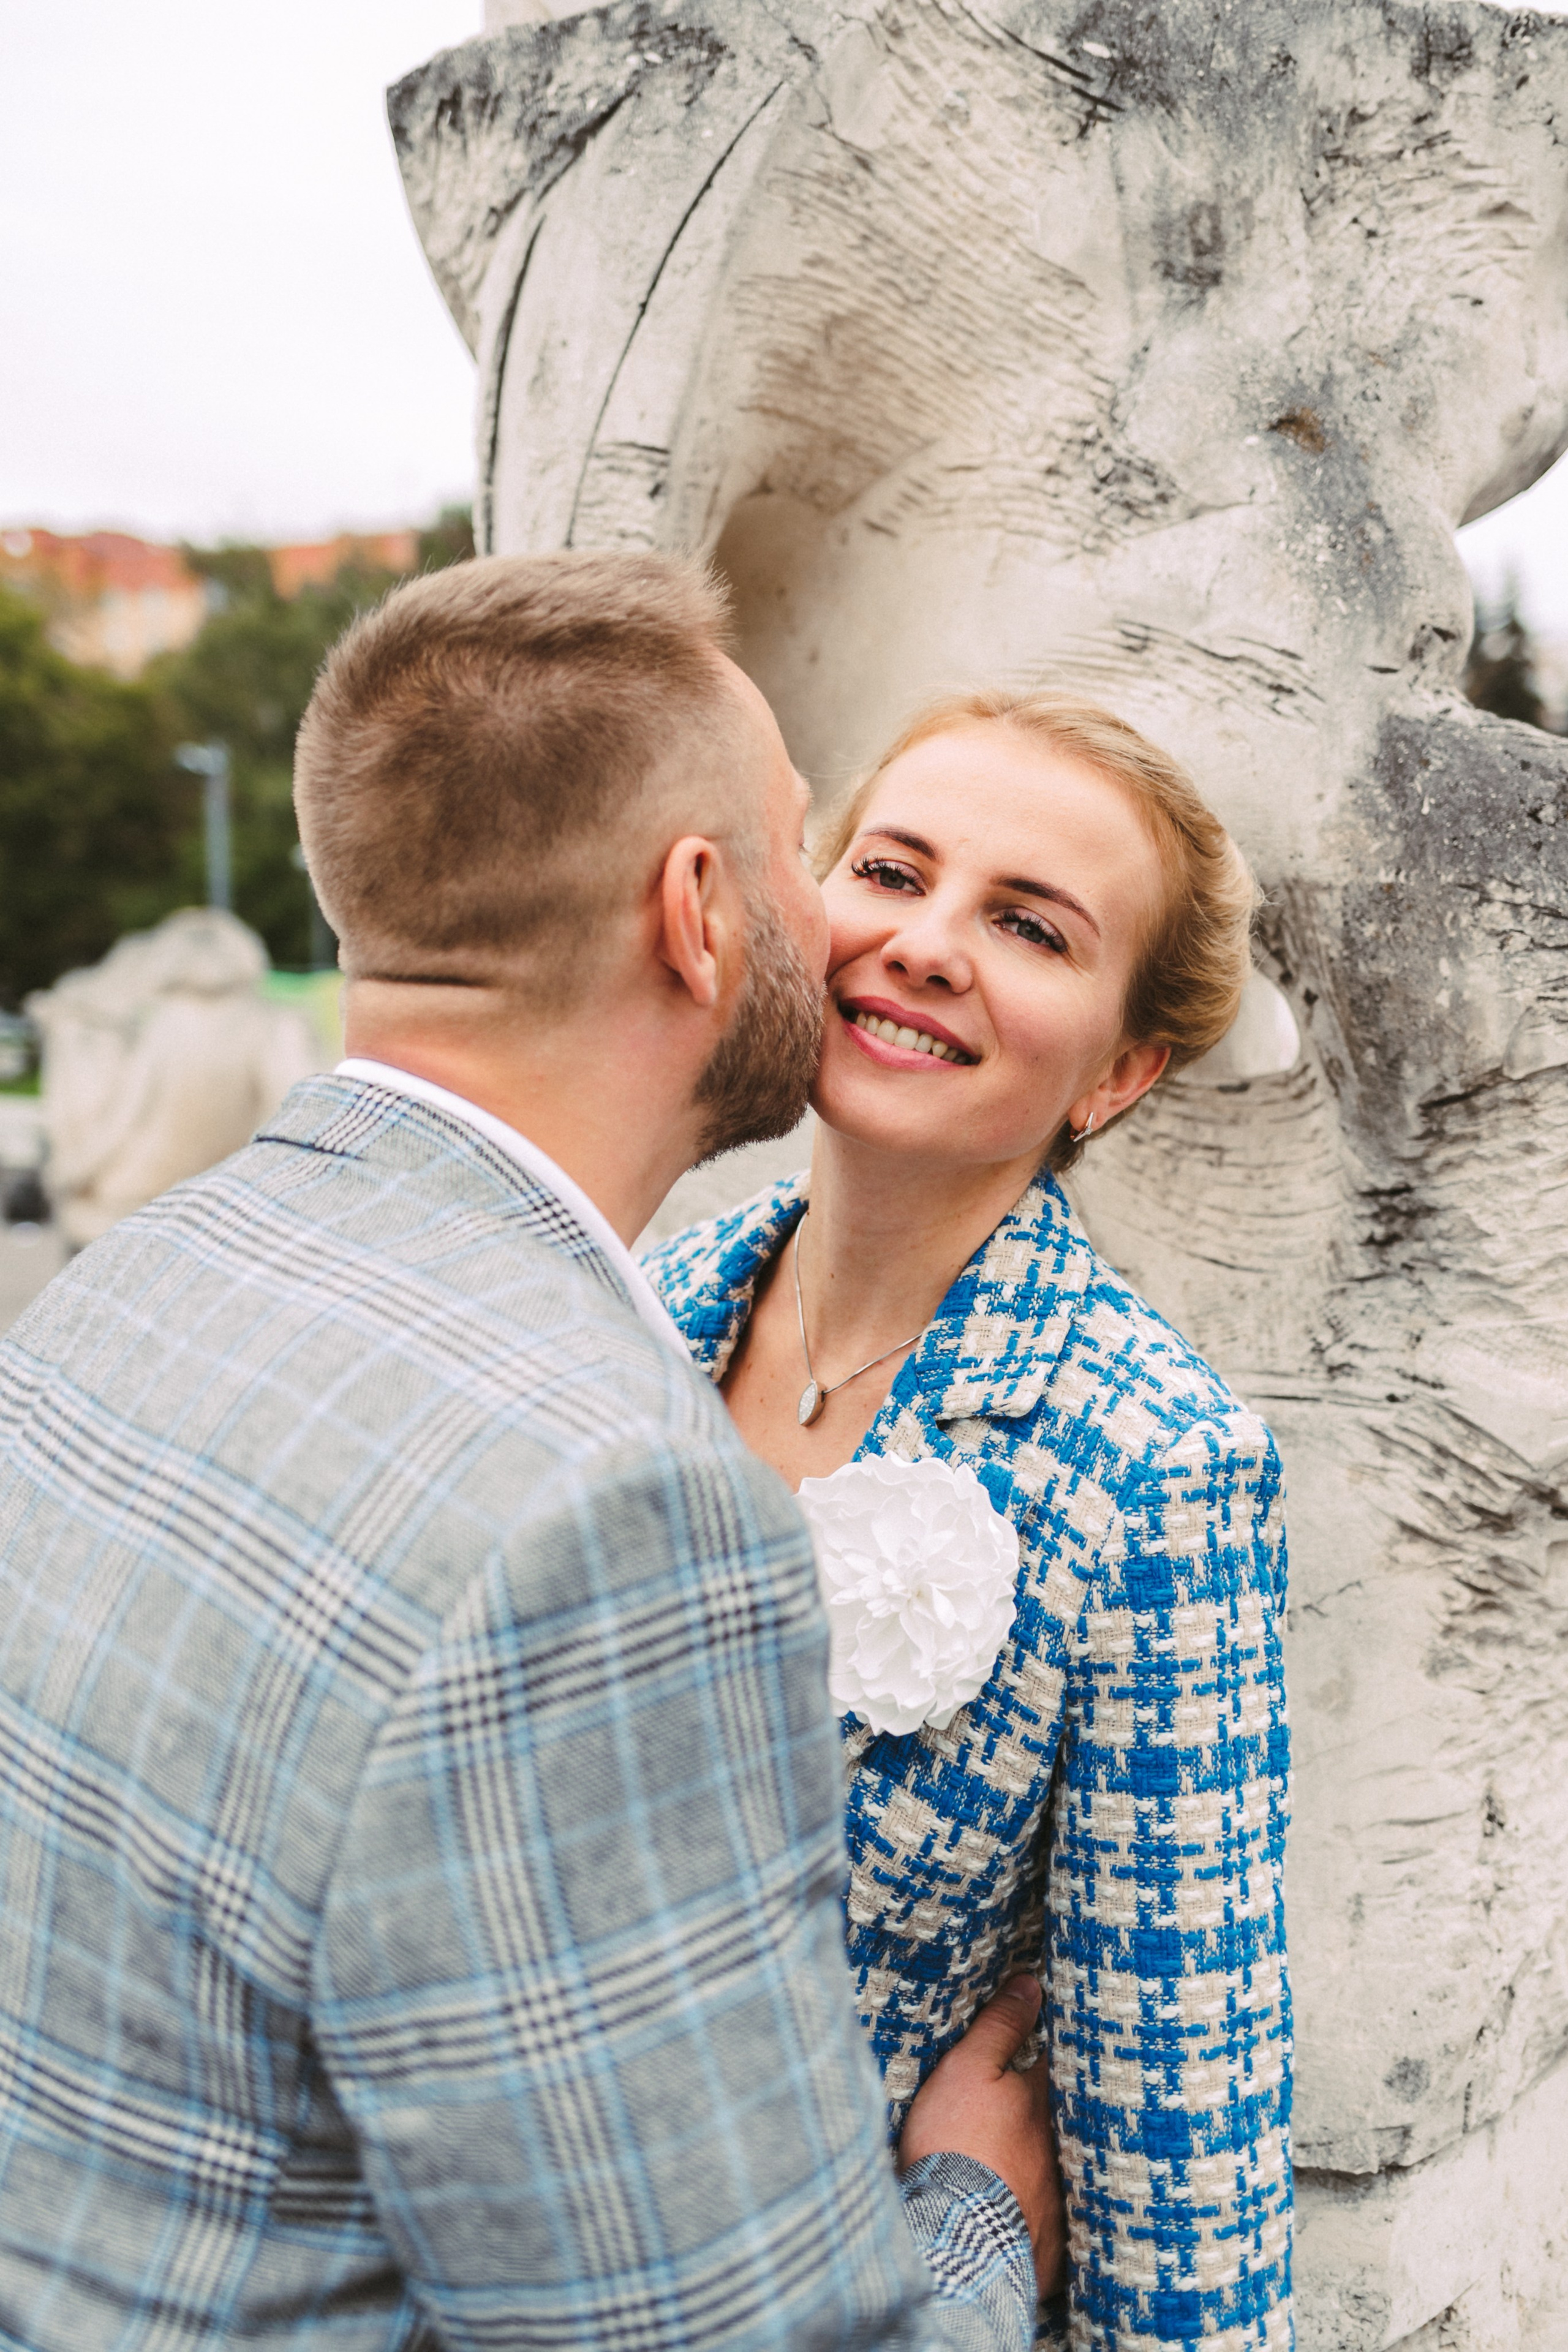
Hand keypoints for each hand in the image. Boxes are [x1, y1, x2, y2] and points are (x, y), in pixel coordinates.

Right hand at [897, 1974, 1066, 2297]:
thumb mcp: (969, 2070)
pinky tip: (1040, 2217)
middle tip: (1055, 2106)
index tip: (1066, 2040)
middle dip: (1064, 2112)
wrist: (960, 2238)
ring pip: (1064, 2172)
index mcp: (1043, 2104)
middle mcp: (1061, 2150)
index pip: (1065, 2066)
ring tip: (1047, 2159)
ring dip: (1056, 2164)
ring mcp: (1059, 2201)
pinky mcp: (1050, 2247)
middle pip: (1069, 2122)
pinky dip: (1046, 2216)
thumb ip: (1000, 2026)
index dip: (1063, 2051)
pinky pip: (1055, 2225)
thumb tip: (1031, 1983)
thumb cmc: (958, 2145)